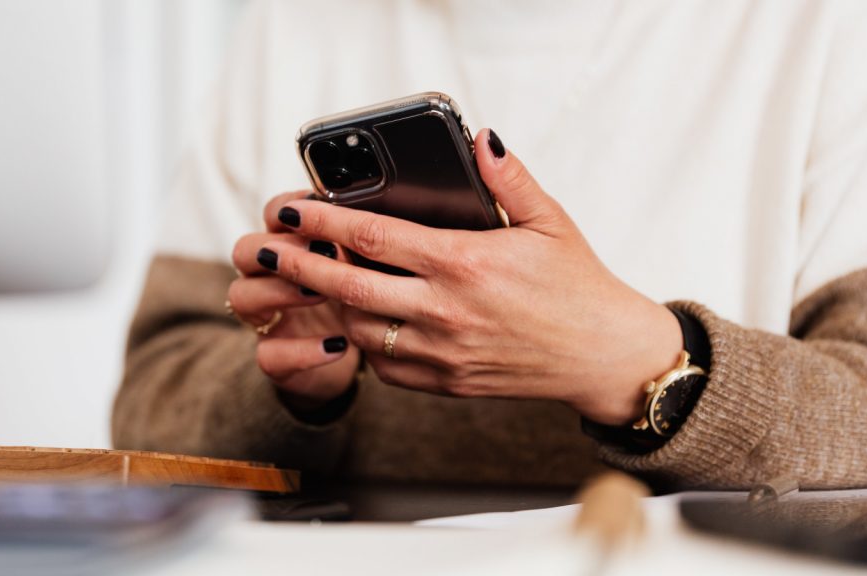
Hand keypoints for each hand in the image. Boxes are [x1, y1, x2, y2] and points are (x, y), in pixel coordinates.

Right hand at [229, 191, 360, 411]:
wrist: (368, 353)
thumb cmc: (372, 295)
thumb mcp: (373, 263)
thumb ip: (369, 240)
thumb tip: (387, 210)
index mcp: (293, 244)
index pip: (272, 214)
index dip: (286, 208)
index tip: (316, 208)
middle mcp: (270, 277)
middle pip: (245, 250)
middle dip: (280, 246)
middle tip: (321, 250)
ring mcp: (267, 318)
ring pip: (243, 296)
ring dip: (280, 290)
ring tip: (322, 292)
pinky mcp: (276, 358)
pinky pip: (269, 355)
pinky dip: (302, 351)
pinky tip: (338, 346)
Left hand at [256, 130, 682, 424]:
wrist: (602, 356)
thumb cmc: (577, 287)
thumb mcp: (550, 222)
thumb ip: (510, 179)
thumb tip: (482, 138)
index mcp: (464, 264)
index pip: (373, 237)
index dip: (322, 221)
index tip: (289, 209)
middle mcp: (445, 311)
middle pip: (347, 285)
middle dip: (297, 266)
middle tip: (264, 251)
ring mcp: (441, 352)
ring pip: (358, 328)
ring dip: (329, 304)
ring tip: (311, 282)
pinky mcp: (445, 382)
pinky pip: (384, 365)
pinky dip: (363, 342)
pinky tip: (360, 321)